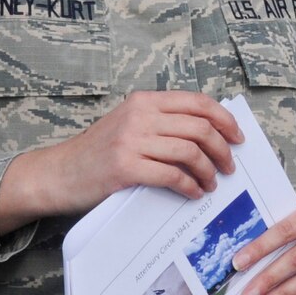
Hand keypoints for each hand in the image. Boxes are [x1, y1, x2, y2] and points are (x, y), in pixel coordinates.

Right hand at [0, 91, 241, 234]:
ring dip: (208, 171)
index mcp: (144, 100)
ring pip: (190, 151)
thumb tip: (209, 132)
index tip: (237, 137)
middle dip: (222, 149)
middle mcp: (140, 116)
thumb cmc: (98, 152)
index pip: (197, 102)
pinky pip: (172, 175)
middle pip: (200, 127)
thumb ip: (162, 121)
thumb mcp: (129, 123)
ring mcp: (131, 141)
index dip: (224, 119)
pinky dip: (189, 186)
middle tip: (229, 166)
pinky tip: (193, 193)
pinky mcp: (125, 167)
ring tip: (211, 184)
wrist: (58, 173)